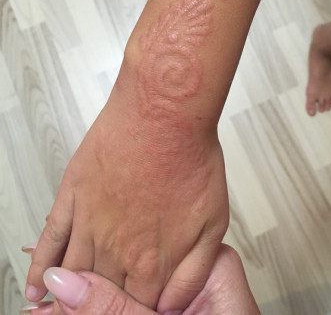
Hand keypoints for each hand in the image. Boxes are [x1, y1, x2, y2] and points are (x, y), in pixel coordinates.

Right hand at [25, 53, 228, 313]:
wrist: (165, 115)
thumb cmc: (192, 159)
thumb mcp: (213, 222)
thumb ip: (193, 271)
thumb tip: (173, 304)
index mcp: (153, 261)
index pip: (135, 309)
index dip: (132, 313)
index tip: (127, 309)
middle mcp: (117, 250)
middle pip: (100, 297)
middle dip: (96, 307)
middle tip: (92, 308)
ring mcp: (90, 224)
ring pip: (71, 276)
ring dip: (65, 298)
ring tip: (58, 310)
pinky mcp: (74, 198)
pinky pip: (51, 241)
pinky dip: (39, 267)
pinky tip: (38, 284)